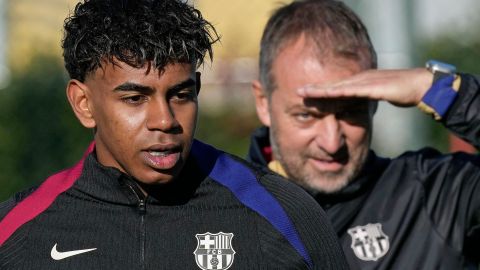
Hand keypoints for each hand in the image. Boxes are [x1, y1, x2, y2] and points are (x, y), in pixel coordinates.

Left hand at [296, 68, 432, 106]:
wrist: (420, 85)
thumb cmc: (402, 91)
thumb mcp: (378, 97)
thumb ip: (367, 100)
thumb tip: (357, 108)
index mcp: (360, 82)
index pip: (336, 87)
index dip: (320, 90)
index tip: (305, 94)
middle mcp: (361, 79)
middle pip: (334, 85)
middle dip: (315, 88)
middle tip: (298, 91)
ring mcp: (367, 81)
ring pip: (339, 86)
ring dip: (322, 90)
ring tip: (306, 92)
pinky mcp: (374, 86)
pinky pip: (354, 90)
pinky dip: (340, 92)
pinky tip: (329, 93)